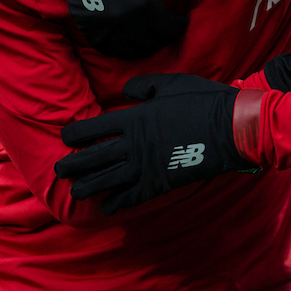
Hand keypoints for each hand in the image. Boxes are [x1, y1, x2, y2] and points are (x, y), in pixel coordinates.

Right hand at [39, 0, 210, 59]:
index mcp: (145, 5)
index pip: (170, 29)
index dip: (179, 26)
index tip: (181, 20)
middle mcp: (125, 21)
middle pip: (151, 43)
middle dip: (163, 36)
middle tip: (166, 28)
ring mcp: (104, 26)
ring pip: (129, 50)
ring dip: (142, 45)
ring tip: (148, 36)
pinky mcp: (87, 26)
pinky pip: (107, 48)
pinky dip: (119, 48)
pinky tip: (126, 39)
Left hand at [56, 74, 248, 213]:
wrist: (231, 128)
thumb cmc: (202, 101)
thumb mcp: (171, 83)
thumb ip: (143, 86)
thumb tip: (124, 91)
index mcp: (134, 118)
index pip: (93, 128)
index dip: (75, 134)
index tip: (65, 138)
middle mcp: (133, 145)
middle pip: (93, 158)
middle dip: (73, 165)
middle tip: (59, 170)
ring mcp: (146, 167)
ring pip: (107, 181)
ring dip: (88, 187)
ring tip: (75, 192)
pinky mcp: (160, 183)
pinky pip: (132, 197)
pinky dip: (117, 203)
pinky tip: (106, 207)